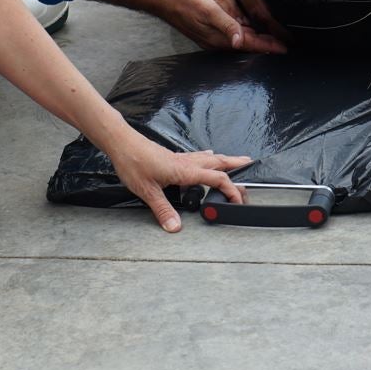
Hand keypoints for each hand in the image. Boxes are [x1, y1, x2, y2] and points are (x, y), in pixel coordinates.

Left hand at [103, 132, 251, 231]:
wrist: (121, 142)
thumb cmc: (133, 162)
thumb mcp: (147, 191)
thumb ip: (162, 210)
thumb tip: (175, 227)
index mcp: (184, 170)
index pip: (216, 179)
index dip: (231, 189)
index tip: (239, 200)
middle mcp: (185, 162)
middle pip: (217, 163)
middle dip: (235, 165)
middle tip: (250, 165)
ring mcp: (179, 158)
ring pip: (208, 158)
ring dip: (223, 159)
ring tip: (235, 161)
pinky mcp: (171, 156)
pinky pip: (196, 156)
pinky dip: (207, 157)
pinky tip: (206, 156)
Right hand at [157, 0, 286, 53]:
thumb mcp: (207, 8)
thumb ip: (225, 24)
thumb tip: (240, 41)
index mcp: (217, 36)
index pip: (248, 43)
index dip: (267, 45)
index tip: (284, 48)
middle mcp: (214, 40)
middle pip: (245, 45)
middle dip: (264, 45)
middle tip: (282, 45)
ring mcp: (208, 36)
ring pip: (237, 42)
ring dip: (254, 41)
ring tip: (269, 40)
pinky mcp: (204, 29)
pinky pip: (228, 37)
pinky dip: (241, 35)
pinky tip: (245, 31)